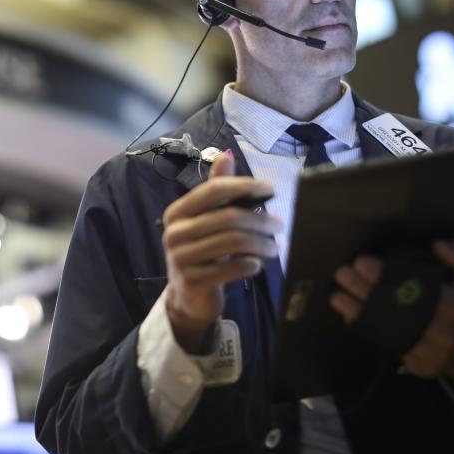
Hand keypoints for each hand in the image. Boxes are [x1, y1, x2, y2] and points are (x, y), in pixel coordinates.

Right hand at [162, 150, 282, 352]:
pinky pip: (230, 268)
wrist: (188, 298)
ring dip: (260, 243)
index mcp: (177, 212)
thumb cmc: (202, 253)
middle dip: (259, 219)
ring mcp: (181, 257)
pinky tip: (257, 265)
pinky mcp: (192, 280)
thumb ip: (216, 190)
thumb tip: (226, 155)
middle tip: (279, 225)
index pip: (213, 191)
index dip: (244, 186)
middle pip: (227, 217)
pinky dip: (249, 265)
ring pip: (232, 242)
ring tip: (274, 247)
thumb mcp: (206, 220)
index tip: (270, 188)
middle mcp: (174, 232)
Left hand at [329, 241, 453, 397]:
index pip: (420, 290)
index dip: (389, 277)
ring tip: (336, 296)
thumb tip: (437, 245)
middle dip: (368, 292)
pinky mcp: (421, 366)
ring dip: (361, 314)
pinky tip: (349, 316)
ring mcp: (433, 352)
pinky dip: (370, 332)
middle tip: (342, 274)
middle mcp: (446, 332)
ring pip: (393, 332)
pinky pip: (392, 348)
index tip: (362, 262)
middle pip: (401, 311)